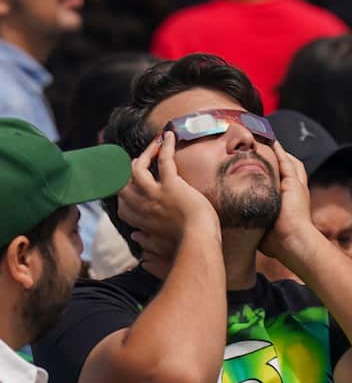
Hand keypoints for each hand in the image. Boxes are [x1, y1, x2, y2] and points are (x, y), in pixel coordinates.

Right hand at [116, 132, 219, 256]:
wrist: (198, 241)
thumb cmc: (184, 245)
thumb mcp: (159, 246)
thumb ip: (145, 241)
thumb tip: (134, 238)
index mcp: (140, 221)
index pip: (121, 206)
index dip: (123, 194)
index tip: (128, 186)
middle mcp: (142, 206)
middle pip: (122, 184)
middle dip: (127, 170)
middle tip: (139, 161)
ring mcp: (155, 194)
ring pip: (137, 169)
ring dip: (144, 155)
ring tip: (154, 146)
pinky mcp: (171, 185)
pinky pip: (164, 161)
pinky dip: (165, 147)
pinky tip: (168, 136)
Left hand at [259, 141, 317, 264]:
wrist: (293, 244)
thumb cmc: (278, 244)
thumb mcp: (264, 230)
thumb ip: (253, 224)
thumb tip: (235, 230)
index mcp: (290, 202)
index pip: (283, 181)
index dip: (275, 172)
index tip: (263, 165)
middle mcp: (296, 191)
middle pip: (289, 167)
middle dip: (279, 157)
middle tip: (265, 146)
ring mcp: (296, 186)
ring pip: (289, 162)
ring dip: (279, 151)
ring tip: (267, 139)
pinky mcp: (293, 184)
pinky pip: (285, 161)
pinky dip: (278, 150)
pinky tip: (270, 140)